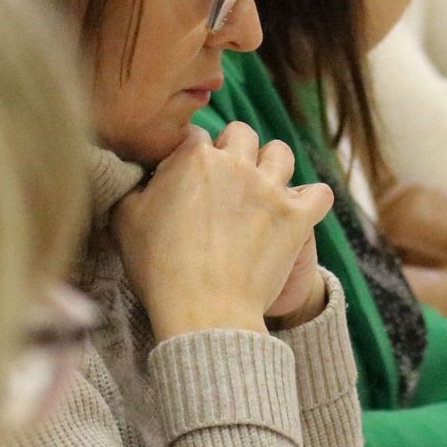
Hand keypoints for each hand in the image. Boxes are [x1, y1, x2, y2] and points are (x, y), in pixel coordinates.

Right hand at [114, 122, 332, 339]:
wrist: (205, 312)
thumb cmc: (160, 269)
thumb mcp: (126, 221)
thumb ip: (133, 187)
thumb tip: (138, 177)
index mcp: (193, 158)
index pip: (195, 135)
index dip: (189, 155)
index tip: (186, 177)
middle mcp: (236, 164)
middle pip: (241, 134)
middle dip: (233, 150)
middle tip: (224, 182)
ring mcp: (271, 189)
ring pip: (281, 153)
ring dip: (272, 166)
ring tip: (262, 190)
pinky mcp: (297, 217)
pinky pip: (320, 193)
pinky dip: (311, 200)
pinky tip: (298, 211)